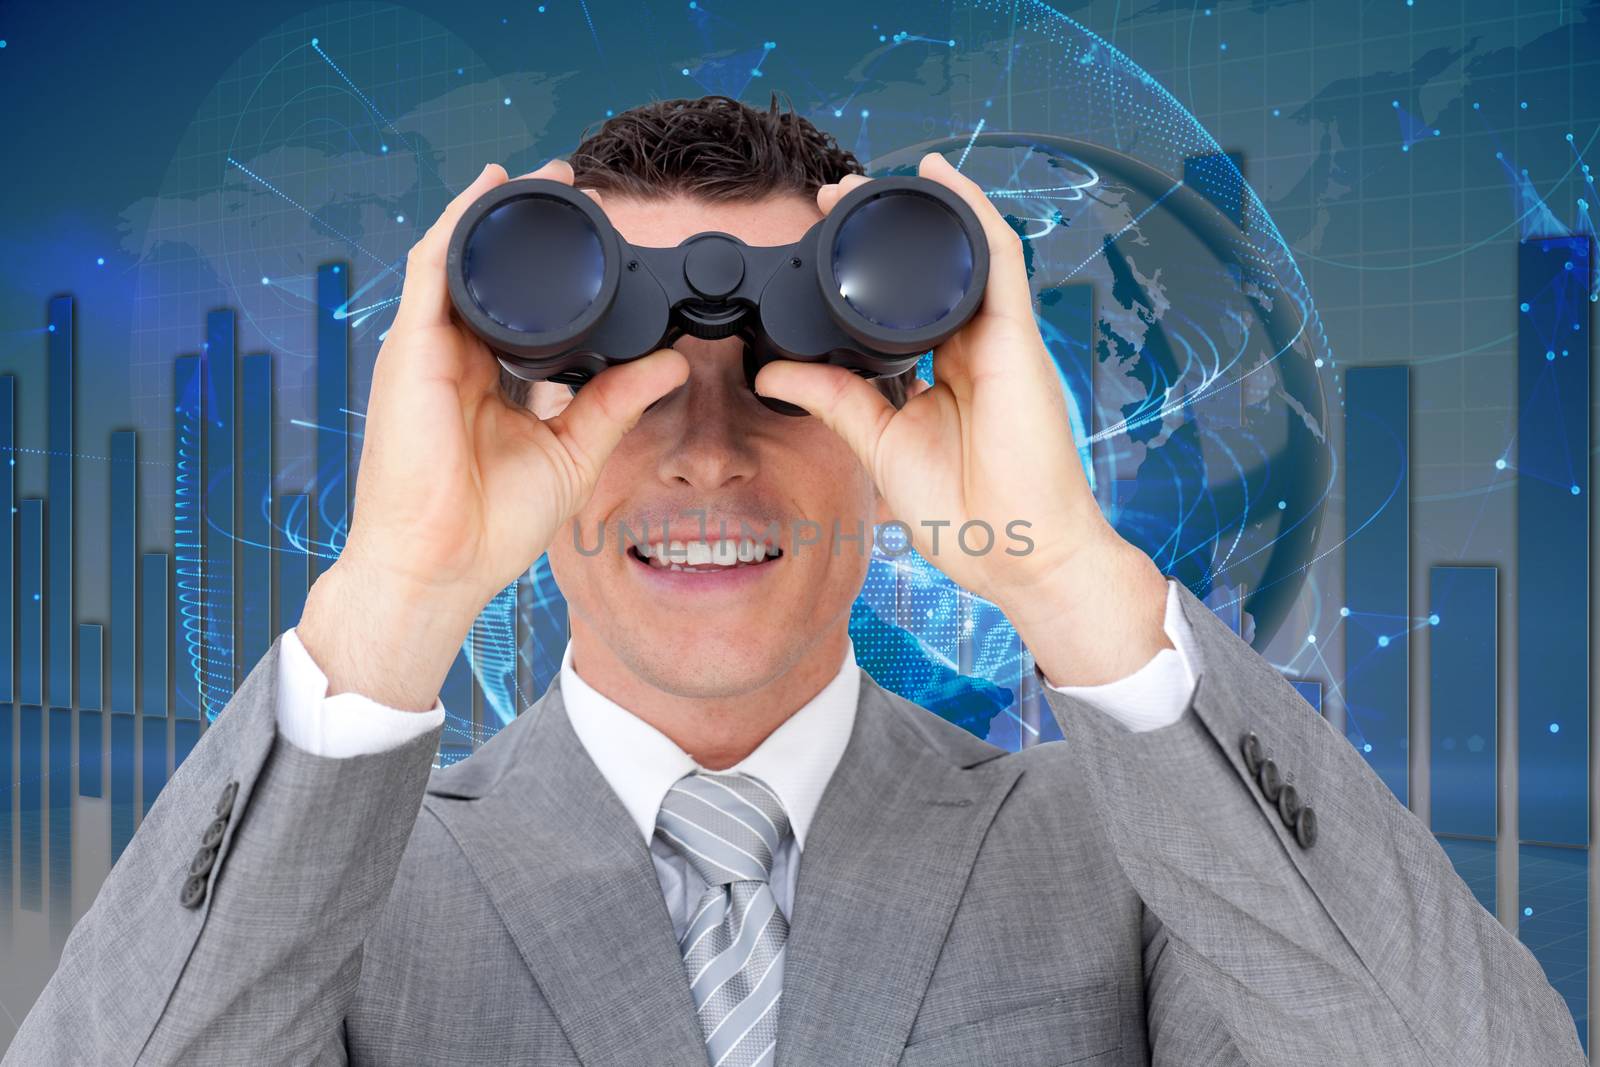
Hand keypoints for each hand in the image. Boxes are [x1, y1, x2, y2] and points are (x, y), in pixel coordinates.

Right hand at [298, 160, 688, 708]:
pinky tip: (491, 188)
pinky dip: (461, 222)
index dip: (556, 273)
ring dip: (498, 209)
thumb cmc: (491, 523)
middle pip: (492, 274)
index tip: (602, 240)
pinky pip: (433, 267)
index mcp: (489, 380)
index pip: (523, 311)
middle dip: (529, 226)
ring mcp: (429, 349)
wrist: (441, 563)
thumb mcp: (573, 450)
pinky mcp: (412, 347)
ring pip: (461, 256)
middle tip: (578, 187)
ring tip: (541, 173)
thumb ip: (617, 401)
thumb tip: (672, 361)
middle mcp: (456, 356)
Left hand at [752, 152, 1167, 684]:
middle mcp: (970, 347)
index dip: (859, 276)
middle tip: (829, 200)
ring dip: (915, 211)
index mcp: (940, 373)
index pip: (899, 309)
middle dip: (881, 231)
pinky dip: (970, 211)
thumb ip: (833, 400)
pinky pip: (996, 256)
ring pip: (960, 252)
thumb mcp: (879, 443)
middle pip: (925, 272)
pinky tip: (940, 178)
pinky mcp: (1015, 335)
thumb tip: (771, 373)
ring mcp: (996, 338)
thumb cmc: (964, 511)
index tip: (815, 247)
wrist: (1017, 550)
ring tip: (865, 183)